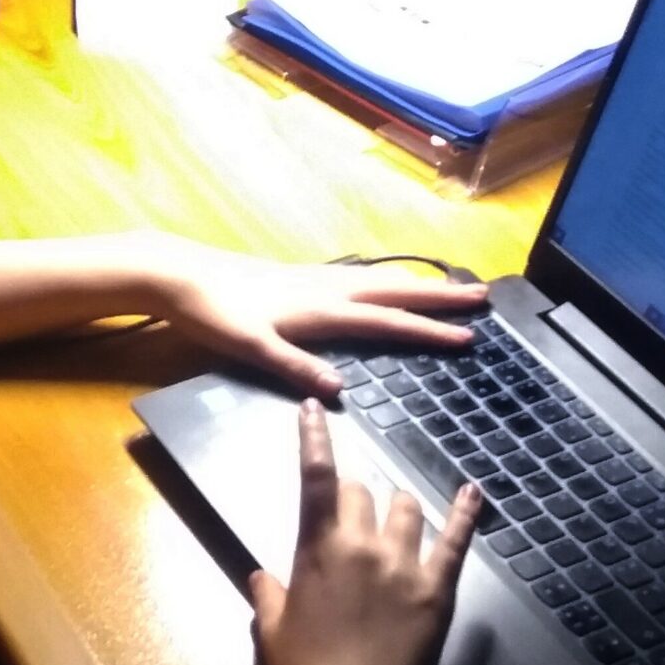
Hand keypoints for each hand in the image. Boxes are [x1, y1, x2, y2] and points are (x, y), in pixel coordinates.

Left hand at [140, 238, 484, 396]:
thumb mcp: (251, 347)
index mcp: (322, 309)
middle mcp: (327, 289)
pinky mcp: (303, 277)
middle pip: (395, 290)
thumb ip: (295, 367)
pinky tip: (387, 282)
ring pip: (381, 279)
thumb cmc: (214, 315)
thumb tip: (340, 389)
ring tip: (451, 286)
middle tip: (482, 295)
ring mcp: (316, 279)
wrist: (181, 275)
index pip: (387, 321)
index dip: (429, 330)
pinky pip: (362, 276)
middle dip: (440, 295)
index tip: (468, 336)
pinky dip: (388, 279)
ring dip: (418, 284)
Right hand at [249, 402, 478, 664]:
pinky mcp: (438, 589)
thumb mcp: (272, 632)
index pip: (316, 477)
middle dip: (354, 492)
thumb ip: (268, 596)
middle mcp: (363, 544)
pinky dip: (466, 513)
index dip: (314, 438)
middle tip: (350, 508)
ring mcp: (405, 564)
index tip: (314, 407)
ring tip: (395, 515)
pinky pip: (456, 540)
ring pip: (407, 507)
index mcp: (318, 548)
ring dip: (398, 506)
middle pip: (362, 491)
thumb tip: (262, 576)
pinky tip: (474, 492)